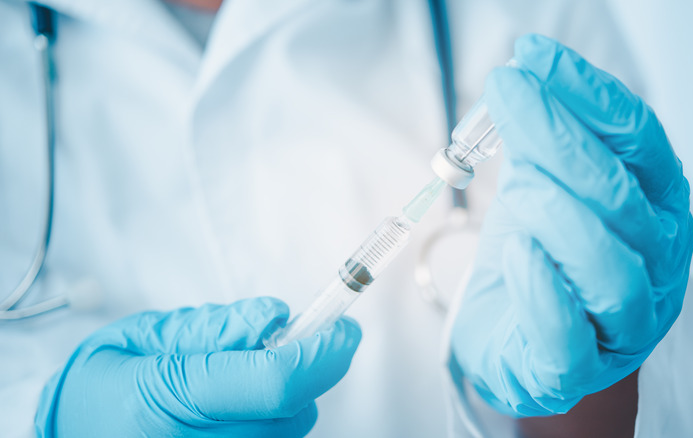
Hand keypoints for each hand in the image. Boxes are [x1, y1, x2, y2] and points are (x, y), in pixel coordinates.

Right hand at [35, 297, 360, 436]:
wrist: (73, 431)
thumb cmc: (102, 382)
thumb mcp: (147, 335)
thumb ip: (214, 327)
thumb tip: (275, 317)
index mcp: (168, 400)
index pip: (275, 382)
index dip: (322, 352)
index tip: (344, 327)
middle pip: (293, 409)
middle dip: (306, 368)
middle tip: (281, 342)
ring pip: (290, 429)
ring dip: (287, 396)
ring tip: (239, 379)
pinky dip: (272, 419)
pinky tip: (239, 406)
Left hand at [451, 34, 692, 415]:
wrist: (520, 342)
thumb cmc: (537, 259)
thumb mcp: (540, 186)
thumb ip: (540, 143)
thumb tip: (522, 74)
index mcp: (653, 207)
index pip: (637, 142)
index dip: (588, 95)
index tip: (534, 57)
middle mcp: (654, 264)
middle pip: (623, 198)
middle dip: (562, 137)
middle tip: (508, 93)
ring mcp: (623, 323)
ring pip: (614, 272)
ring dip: (562, 218)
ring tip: (518, 188)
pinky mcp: (575, 369)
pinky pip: (569, 336)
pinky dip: (543, 290)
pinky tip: (516, 253)